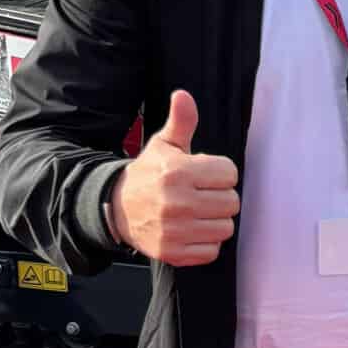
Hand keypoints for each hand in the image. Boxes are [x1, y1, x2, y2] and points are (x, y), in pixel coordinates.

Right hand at [106, 90, 239, 264]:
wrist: (116, 208)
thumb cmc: (148, 174)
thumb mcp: (163, 145)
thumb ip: (180, 122)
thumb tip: (183, 95)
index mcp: (178, 172)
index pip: (229, 173)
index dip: (220, 173)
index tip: (205, 175)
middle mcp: (177, 202)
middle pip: (231, 202)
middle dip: (219, 197)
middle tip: (202, 194)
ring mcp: (175, 230)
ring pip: (225, 228)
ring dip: (215, 221)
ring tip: (197, 212)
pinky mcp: (173, 252)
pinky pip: (211, 251)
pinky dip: (205, 243)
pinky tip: (191, 230)